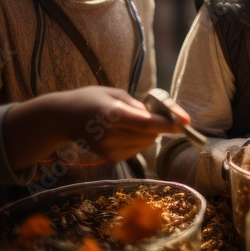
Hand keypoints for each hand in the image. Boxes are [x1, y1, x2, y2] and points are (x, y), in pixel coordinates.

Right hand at [59, 86, 181, 161]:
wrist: (63, 118)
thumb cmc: (91, 99)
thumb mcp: (115, 93)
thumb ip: (138, 105)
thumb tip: (161, 117)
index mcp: (113, 114)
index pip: (147, 123)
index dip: (169, 124)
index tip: (186, 122)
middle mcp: (111, 135)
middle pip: (150, 135)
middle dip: (160, 125)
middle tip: (156, 113)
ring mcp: (110, 149)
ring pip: (146, 143)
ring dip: (149, 133)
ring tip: (131, 120)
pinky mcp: (110, 157)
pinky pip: (136, 149)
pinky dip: (138, 140)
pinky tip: (124, 131)